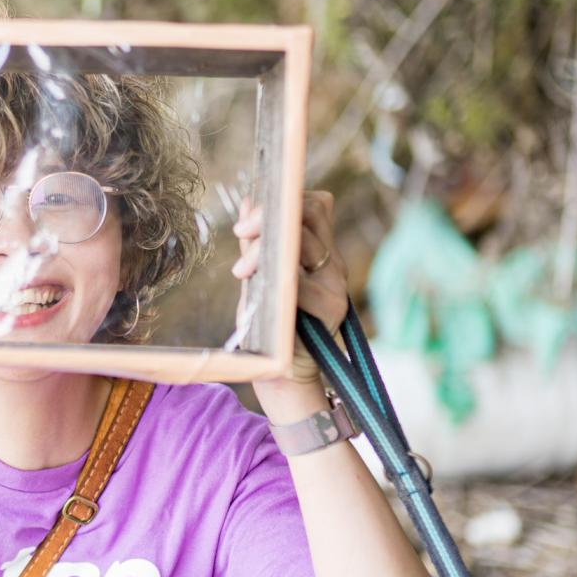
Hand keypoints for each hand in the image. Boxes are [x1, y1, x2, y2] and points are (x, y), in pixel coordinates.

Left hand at [231, 190, 347, 387]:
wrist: (285, 378)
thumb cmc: (271, 327)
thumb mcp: (260, 280)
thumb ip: (256, 245)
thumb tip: (249, 202)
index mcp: (318, 252)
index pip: (315, 205)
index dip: (285, 198)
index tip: (247, 217)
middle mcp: (332, 263)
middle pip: (312, 212)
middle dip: (270, 216)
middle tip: (241, 231)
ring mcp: (336, 284)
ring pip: (306, 242)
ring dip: (266, 249)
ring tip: (242, 270)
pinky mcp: (333, 308)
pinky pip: (304, 282)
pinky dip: (278, 279)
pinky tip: (256, 288)